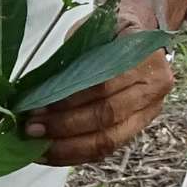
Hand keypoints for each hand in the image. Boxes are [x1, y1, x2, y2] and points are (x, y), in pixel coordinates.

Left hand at [21, 0, 175, 166]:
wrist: (139, 34)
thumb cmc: (110, 32)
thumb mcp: (93, 32)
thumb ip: (73, 60)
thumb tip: (35, 91)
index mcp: (146, 58)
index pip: (104, 85)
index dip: (68, 99)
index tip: (36, 105)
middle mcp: (154, 88)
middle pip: (107, 115)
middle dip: (64, 126)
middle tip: (31, 128)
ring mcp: (148, 112)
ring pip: (108, 140)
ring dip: (67, 146)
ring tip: (36, 145)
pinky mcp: (136, 129)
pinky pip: (105, 151)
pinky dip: (75, 154)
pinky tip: (49, 153)